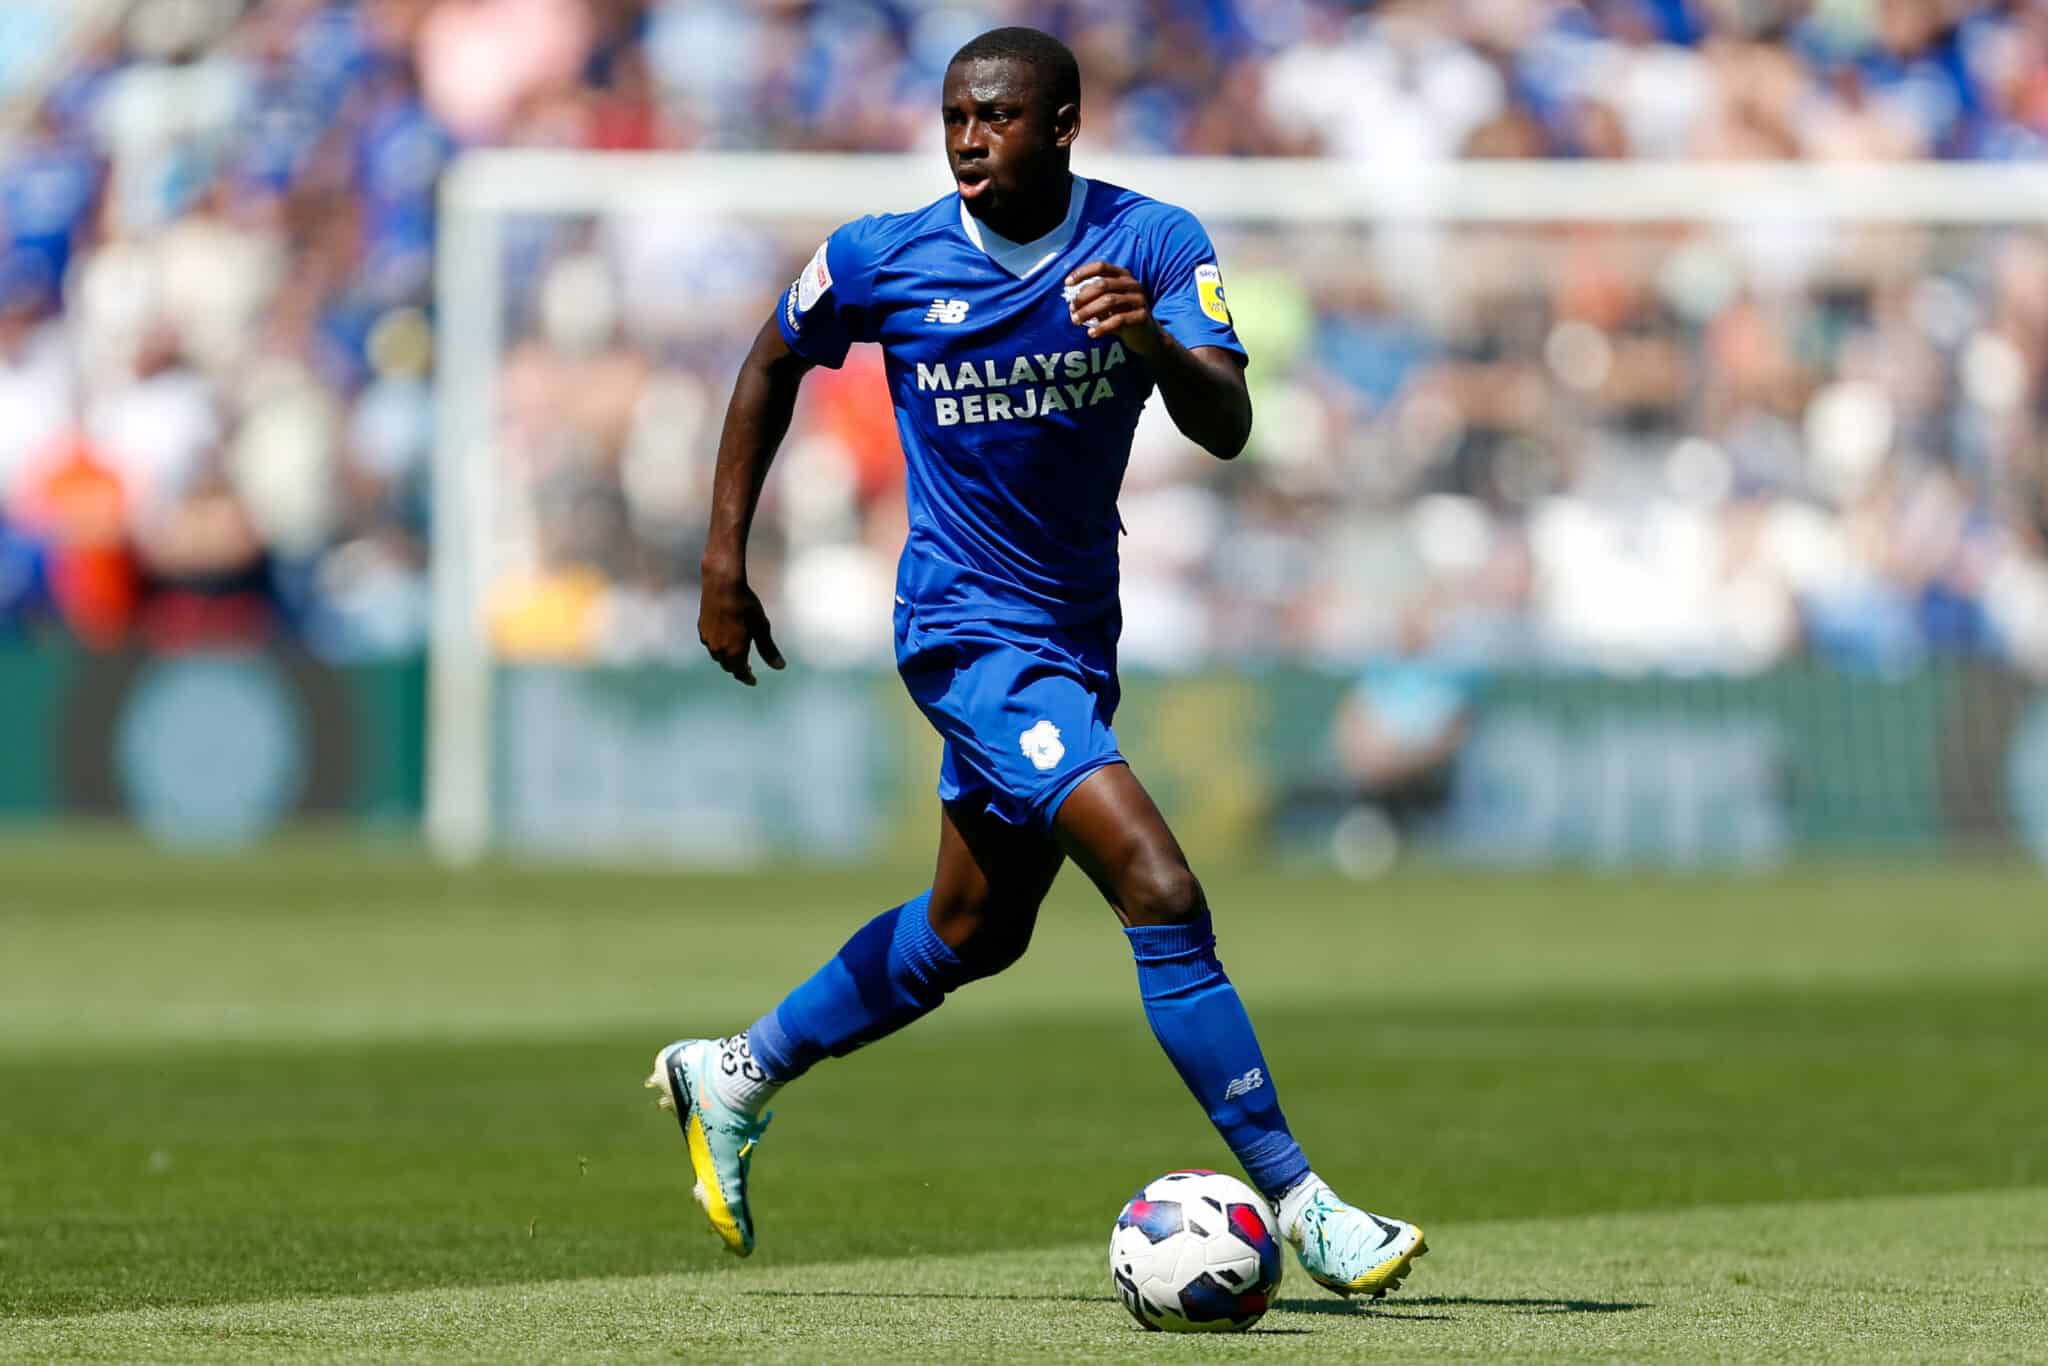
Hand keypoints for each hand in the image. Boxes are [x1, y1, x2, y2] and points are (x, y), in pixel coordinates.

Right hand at [697, 568, 784, 685]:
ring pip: (717, 656)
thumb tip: (780, 667)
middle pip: (728, 666)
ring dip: (727, 659)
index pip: (740, 673)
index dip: (747, 678)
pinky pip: (710, 644)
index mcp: (734, 652)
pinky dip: (719, 647)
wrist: (722, 584)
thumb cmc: (746, 605)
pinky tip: (724, 639)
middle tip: (747, 667)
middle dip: (737, 669)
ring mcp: (708, 639)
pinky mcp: (702, 628)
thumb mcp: (762, 627)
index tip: (753, 681)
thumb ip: (769, 649)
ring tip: (736, 654)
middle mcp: (718, 649)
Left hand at [1065, 261, 1163, 354]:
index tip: (1067, 283)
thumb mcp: (1107, 303)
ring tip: (1076, 321)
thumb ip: (1093, 298)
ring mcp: (1138, 299)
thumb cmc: (1122, 315)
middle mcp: (1132, 284)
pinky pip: (1119, 320)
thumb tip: (1071, 301)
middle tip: (1072, 309)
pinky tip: (1092, 334)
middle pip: (1103, 284)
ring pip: (1109, 301)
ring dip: (1089, 311)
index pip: (1101, 266)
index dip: (1083, 272)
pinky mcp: (1141, 316)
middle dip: (1083, 297)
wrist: (1145, 335)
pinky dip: (1103, 327)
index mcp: (1122, 275)